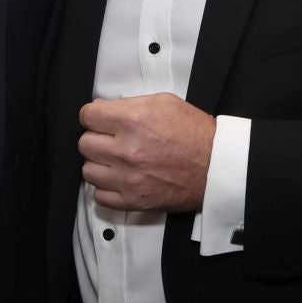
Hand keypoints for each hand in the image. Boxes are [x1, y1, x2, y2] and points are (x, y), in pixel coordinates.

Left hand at [79, 93, 214, 211]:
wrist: (217, 166)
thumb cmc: (195, 134)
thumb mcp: (164, 103)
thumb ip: (130, 103)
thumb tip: (104, 108)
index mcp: (133, 121)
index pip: (87, 116)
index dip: (93, 116)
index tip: (99, 120)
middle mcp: (127, 150)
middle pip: (85, 143)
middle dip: (97, 138)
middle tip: (111, 139)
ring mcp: (128, 178)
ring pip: (88, 170)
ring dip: (100, 164)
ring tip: (116, 160)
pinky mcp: (133, 200)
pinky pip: (99, 196)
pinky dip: (106, 188)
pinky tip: (120, 178)